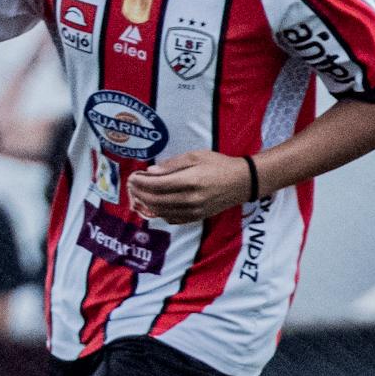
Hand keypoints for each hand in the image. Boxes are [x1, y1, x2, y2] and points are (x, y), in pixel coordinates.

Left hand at [130, 149, 251, 224]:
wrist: (243, 182)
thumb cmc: (219, 165)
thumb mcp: (196, 156)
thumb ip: (172, 165)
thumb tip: (150, 171)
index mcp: (190, 181)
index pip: (157, 185)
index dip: (140, 182)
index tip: (132, 177)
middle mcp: (191, 199)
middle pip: (155, 200)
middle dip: (139, 193)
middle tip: (131, 185)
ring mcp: (194, 211)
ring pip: (161, 212)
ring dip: (146, 203)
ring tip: (139, 194)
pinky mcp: (197, 217)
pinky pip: (172, 219)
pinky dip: (159, 212)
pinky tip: (154, 204)